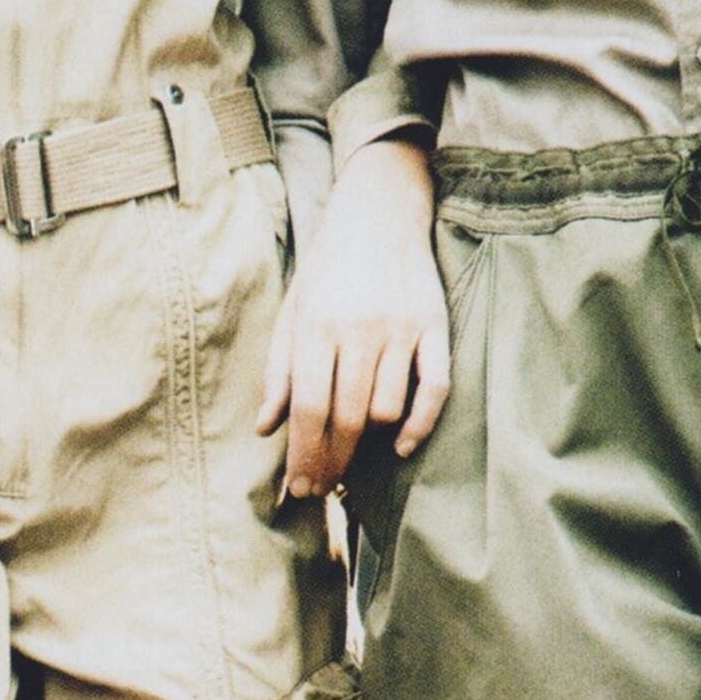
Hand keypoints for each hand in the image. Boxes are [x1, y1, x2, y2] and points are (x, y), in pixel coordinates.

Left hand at [256, 139, 451, 497]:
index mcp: (317, 325)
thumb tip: (265, 429)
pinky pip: (434, 388)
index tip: (301, 489)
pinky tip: (400, 445)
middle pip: (345, 417)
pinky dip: (419, 425)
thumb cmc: (329, 266)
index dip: (303, 456)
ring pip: (386, 409)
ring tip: (352, 457)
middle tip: (323, 489)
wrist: (379, 210)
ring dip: (369, 441)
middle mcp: (359, 328)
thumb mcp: (294, 310)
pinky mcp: (435, 326)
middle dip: (331, 462)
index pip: (309, 409)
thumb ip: (280, 370)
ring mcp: (401, 328)